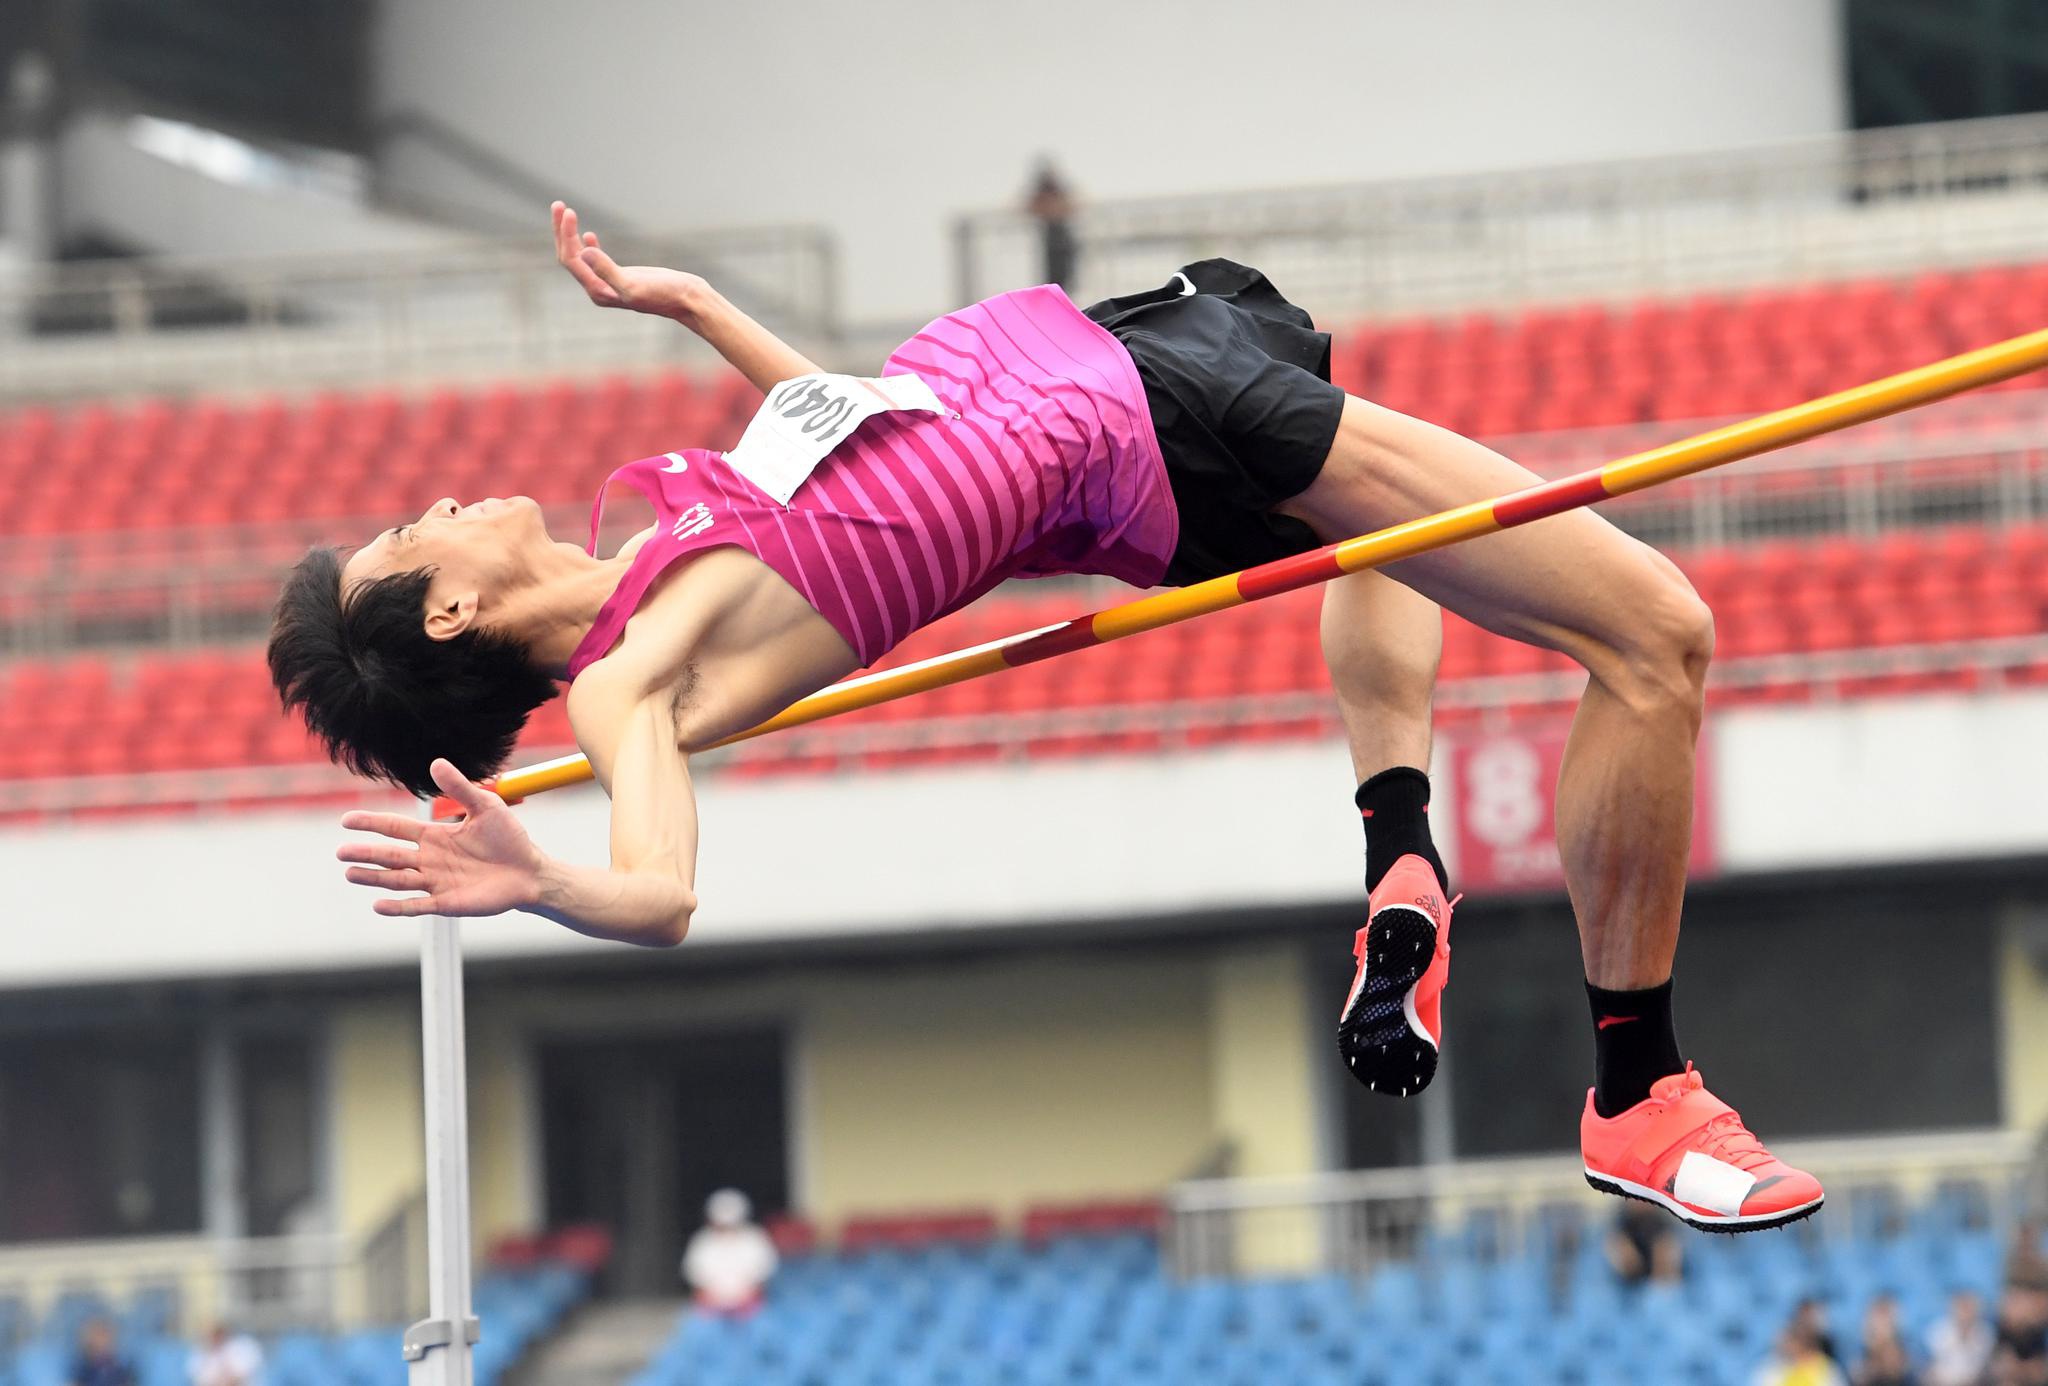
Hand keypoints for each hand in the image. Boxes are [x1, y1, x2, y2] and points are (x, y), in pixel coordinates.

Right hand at [337, 759, 546, 917]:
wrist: (530, 871)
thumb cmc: (508, 838)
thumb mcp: (485, 806)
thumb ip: (460, 787)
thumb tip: (435, 762)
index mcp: (435, 836)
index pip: (395, 828)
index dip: (372, 823)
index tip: (346, 820)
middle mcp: (430, 859)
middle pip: (390, 856)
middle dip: (365, 853)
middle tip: (340, 852)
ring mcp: (436, 882)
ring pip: (397, 880)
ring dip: (374, 878)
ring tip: (350, 873)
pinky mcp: (447, 903)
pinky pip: (418, 905)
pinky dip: (398, 906)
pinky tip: (378, 904)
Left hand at [551, 201, 706, 318]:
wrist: (688, 300)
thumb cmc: (666, 295)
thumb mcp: (634, 285)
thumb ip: (608, 271)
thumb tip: (585, 251)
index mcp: (598, 291)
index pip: (572, 260)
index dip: (565, 235)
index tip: (569, 212)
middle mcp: (599, 288)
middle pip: (571, 257)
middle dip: (562, 231)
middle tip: (558, 204)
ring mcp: (608, 282)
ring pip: (581, 256)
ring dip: (571, 234)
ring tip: (566, 211)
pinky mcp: (620, 276)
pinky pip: (596, 260)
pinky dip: (588, 245)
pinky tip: (588, 234)